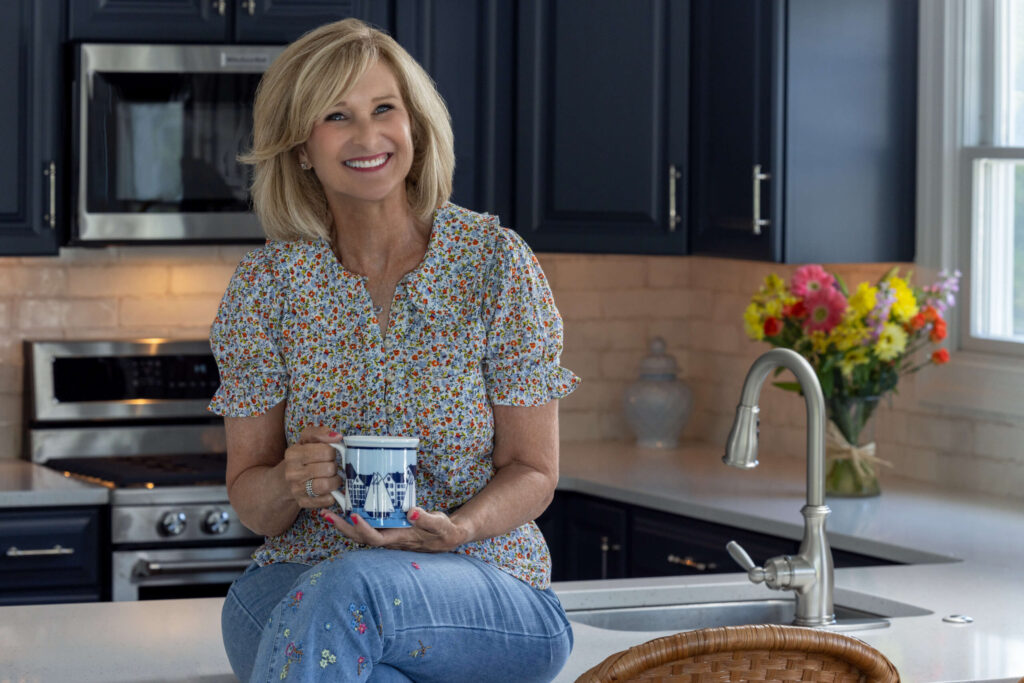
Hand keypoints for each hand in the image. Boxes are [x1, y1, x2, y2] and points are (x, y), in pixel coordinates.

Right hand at [283, 426, 343, 508]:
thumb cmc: (301, 458)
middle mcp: (292, 473)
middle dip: (334, 466)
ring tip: (331, 477)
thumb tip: (337, 436)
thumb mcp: (306, 440)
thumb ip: (319, 433)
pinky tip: (327, 489)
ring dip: (335, 481)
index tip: (327, 454)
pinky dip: (332, 494)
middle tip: (329, 466)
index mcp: (293, 454)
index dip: (332, 452)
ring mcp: (297, 490)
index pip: (327, 451)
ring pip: (328, 485)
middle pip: (330, 469)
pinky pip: (328, 500)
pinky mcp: (304, 503)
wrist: (284, 482)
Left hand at [318, 507, 469, 552]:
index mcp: (400, 539)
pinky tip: (347, 507)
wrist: (448, 536)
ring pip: (360, 532)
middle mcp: (390, 539)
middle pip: (360, 537)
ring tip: (328, 511)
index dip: (363, 529)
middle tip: (326, 513)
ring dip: (343, 523)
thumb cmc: (444, 531)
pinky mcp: (388, 528)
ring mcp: (388, 534)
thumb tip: (411, 512)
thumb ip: (426, 519)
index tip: (353, 515)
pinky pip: (367, 526)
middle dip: (342, 527)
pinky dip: (354, 518)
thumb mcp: (440, 524)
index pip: (376, 538)